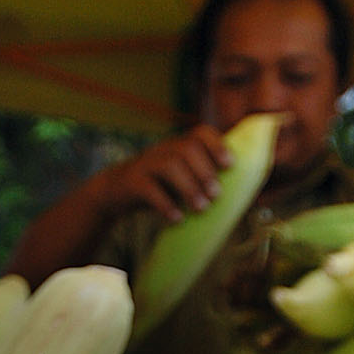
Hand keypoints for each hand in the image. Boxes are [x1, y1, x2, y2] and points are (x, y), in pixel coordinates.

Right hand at [97, 124, 231, 224]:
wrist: (115, 192)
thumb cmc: (157, 187)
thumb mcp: (178, 178)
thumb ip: (200, 180)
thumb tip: (238, 196)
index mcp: (177, 147)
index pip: (200, 134)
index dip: (216, 146)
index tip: (230, 166)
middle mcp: (163, 150)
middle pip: (186, 149)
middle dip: (204, 171)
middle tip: (216, 195)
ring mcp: (146, 164)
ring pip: (169, 166)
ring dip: (189, 187)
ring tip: (201, 208)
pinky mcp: (132, 182)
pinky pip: (149, 189)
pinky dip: (165, 204)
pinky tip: (177, 219)